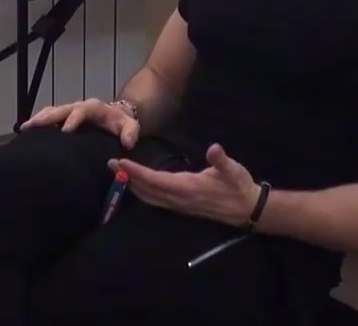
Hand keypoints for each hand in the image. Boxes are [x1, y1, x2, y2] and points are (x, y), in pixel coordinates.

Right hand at [21, 98, 139, 148]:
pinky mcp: (64, 118)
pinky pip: (50, 117)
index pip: (82, 111)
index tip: (64, 131)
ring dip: (39, 119)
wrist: (117, 116)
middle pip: (61, 109)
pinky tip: (27, 132)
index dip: (73, 119)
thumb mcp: (131, 126)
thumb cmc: (122, 123)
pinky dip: (39, 122)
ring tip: (25, 128)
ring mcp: (70, 112)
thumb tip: (128, 142)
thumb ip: (131, 132)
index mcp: (94, 108)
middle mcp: (79, 107)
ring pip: (52, 111)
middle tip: (34, 125)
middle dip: (48, 117)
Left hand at [109, 144, 261, 226]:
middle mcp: (179, 199)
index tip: (121, 163)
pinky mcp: (182, 207)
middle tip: (110, 164)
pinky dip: (143, 193)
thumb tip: (214, 149)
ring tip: (119, 174)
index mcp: (188, 187)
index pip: (156, 180)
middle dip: (127, 178)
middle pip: (147, 191)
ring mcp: (180, 205)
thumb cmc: (239, 186)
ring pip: (150, 198)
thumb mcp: (233, 170)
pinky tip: (138, 187)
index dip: (137, 172)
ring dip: (133, 187)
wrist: (247, 209)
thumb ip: (222, 160)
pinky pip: (156, 201)